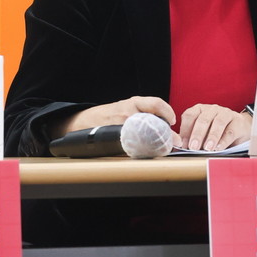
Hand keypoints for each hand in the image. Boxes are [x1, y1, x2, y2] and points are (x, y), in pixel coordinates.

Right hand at [49, 96, 180, 144]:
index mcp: (133, 102)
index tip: (173, 122)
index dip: (167, 112)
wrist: (83, 122)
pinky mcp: (114, 138)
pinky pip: (131, 146)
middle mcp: (127, 111)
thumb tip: (167, 128)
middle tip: (174, 143)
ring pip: (144, 135)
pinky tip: (144, 154)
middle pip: (153, 122)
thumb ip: (144, 114)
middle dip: (165, 134)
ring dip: (155, 144)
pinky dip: (141, 151)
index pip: (155, 103)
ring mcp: (120, 125)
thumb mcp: (126, 108)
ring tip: (162, 149)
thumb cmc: (109, 116)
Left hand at [178, 103, 252, 151]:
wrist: (238, 129)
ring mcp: (226, 113)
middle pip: (203, 119)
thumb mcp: (202, 133)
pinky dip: (224, 140)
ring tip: (207, 148)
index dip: (185, 129)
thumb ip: (192, 139)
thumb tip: (179, 149)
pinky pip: (230, 130)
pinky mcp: (238, 122)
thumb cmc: (216, 132)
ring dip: (212, 136)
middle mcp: (212, 109)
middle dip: (197, 134)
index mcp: (200, 110)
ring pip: (218, 122)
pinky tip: (219, 148)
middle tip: (193, 147)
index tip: (183, 144)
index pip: (190, 115)